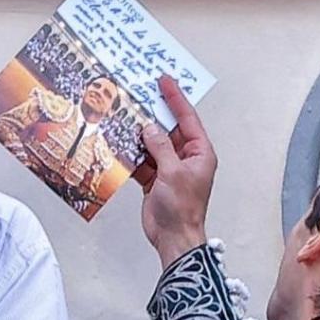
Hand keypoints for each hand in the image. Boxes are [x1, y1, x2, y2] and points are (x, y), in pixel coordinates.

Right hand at [136, 75, 215, 268]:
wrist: (173, 238)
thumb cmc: (182, 209)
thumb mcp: (172, 172)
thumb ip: (160, 147)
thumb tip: (149, 128)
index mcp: (200, 152)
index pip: (187, 118)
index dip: (175, 98)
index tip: (164, 81)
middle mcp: (186, 157)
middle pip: (168, 129)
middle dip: (153, 114)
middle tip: (139, 94)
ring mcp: (169, 168)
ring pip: (152, 143)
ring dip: (139, 134)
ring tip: (125, 116)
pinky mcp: (155, 179)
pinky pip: (143, 160)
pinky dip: (132, 154)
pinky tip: (120, 144)